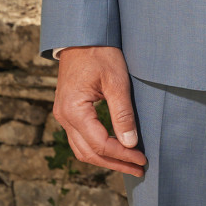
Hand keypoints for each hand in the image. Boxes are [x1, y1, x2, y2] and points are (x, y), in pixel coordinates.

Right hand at [52, 46, 146, 174]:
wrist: (81, 36)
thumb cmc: (99, 53)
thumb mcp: (116, 81)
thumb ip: (122, 114)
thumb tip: (130, 143)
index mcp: (74, 110)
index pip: (100, 144)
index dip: (122, 155)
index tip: (142, 159)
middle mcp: (63, 116)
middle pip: (89, 153)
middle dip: (115, 163)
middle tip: (139, 168)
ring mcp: (62, 115)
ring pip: (82, 149)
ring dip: (106, 159)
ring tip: (129, 164)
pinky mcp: (67, 112)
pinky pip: (80, 139)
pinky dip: (97, 149)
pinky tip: (115, 150)